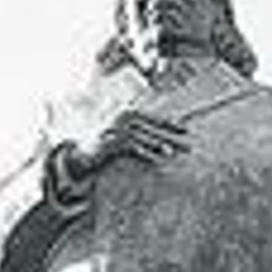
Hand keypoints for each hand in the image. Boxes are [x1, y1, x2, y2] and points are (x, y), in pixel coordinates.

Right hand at [63, 111, 188, 183]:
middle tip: (186, 144)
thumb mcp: (125, 134)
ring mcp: (120, 129)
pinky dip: (146, 154)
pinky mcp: (115, 142)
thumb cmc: (107, 144)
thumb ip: (141, 133)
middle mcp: (126, 117)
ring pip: (145, 137)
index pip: (154, 117)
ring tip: (172, 152)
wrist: (86, 152)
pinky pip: (134, 148)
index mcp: (129, 112)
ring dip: (160, 145)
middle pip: (153, 128)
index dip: (170, 123)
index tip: (184, 129)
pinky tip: (157, 160)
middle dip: (171, 136)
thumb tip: (163, 140)